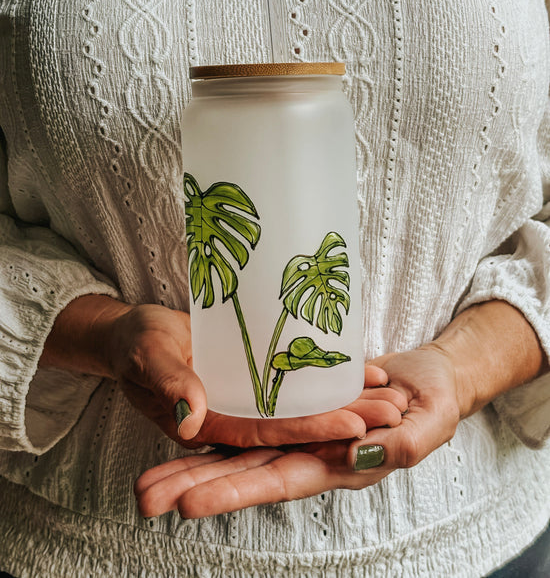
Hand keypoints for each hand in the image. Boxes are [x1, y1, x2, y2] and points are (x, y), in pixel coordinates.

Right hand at [43, 295, 405, 446]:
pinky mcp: (252, 381)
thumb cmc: (134, 341)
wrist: (133, 333)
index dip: (308, 431)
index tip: (353, 427)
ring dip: (344, 403)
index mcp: (208, 424)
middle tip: (391, 412)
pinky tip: (361, 369)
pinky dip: (325, 378)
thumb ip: (169, 382)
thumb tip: (191, 419)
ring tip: (389, 394)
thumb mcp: (146, 354)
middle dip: (343, 422)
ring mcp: (245, 400)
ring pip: (300, 407)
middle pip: (294, 426)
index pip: (265, 433)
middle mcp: (232, 418)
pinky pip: (293, 384)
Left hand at [134, 301, 547, 517]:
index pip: (278, 480)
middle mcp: (309, 454)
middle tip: (144, 497)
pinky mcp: (294, 407)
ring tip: (148, 476)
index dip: (234, 492)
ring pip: (239, 450)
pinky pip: (252, 418)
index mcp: (338, 465)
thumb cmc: (434, 403)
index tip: (188, 504)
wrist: (427, 379)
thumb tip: (351, 458)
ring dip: (194, 463)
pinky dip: (220, 428)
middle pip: (245, 472)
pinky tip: (187, 432)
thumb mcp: (430, 425)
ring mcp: (298, 432)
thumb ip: (400, 447)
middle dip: (194, 486)